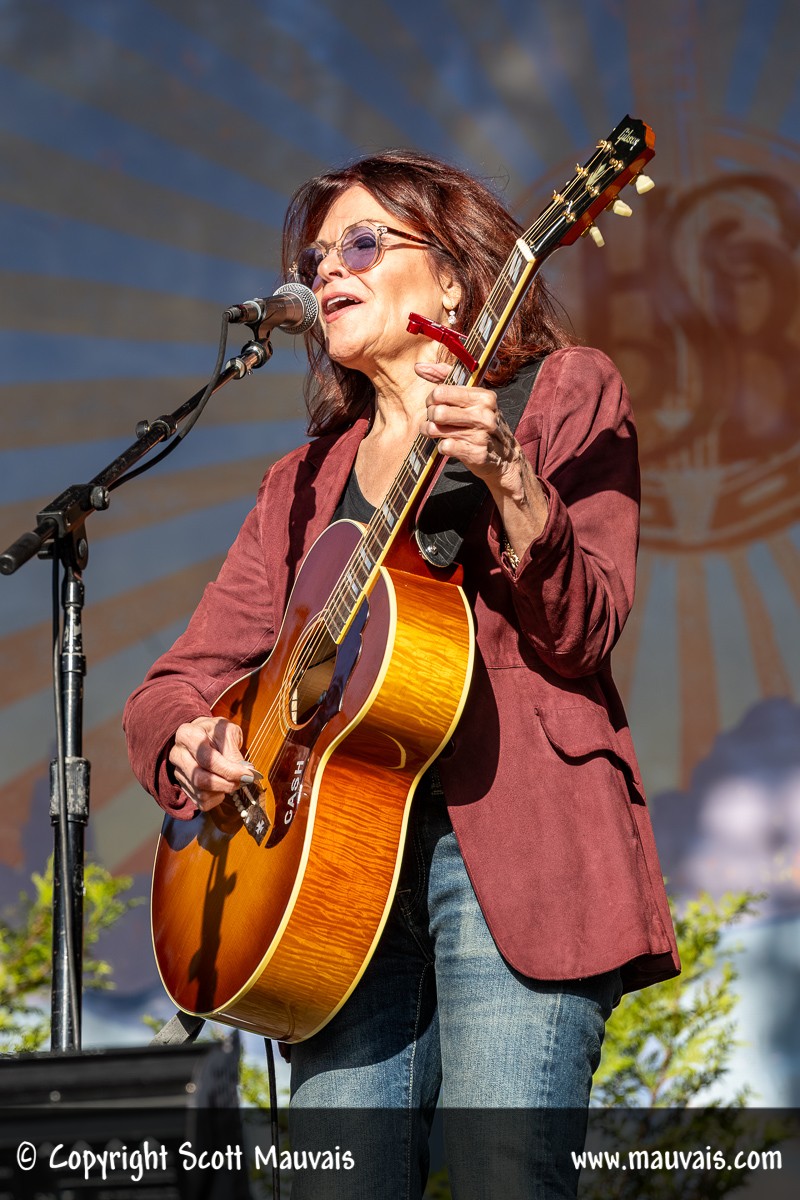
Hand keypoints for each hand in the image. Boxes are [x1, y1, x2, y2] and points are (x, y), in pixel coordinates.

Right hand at [168, 715, 254, 811]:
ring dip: (223, 790)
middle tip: (243, 781)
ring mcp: (178, 772)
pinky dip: (216, 798)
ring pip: (200, 792)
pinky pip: (201, 802)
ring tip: (234, 781)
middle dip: (226, 783)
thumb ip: (233, 751)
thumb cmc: (216, 733)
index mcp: (187, 735)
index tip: (248, 774)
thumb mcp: (228, 732)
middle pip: (200, 779)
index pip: (207, 758)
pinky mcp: (183, 786)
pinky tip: (223, 786)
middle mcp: (177, 754)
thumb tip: (243, 772)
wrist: (203, 736)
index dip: (229, 770)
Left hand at [415, 361, 519, 488]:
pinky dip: (441, 447)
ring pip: (437, 429)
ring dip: (430, 431)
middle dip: (430, 416)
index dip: (432, 399)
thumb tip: (418, 367)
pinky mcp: (476, 454)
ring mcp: (481, 435)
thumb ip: (445, 377)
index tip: (436, 404)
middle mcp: (484, 415)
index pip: (441, 392)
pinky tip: (448, 445)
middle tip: (435, 419)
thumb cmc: (481, 422)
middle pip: (437, 411)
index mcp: (483, 397)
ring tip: (435, 432)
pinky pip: (445, 447)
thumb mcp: (471, 397)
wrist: (505, 457)